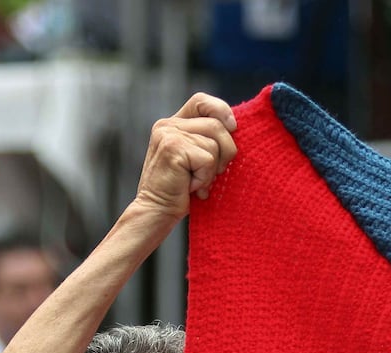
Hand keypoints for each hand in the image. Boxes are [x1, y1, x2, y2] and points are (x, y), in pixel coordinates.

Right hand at [135, 93, 237, 218]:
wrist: (156, 213)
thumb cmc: (178, 191)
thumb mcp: (193, 159)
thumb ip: (205, 139)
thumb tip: (235, 127)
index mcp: (171, 124)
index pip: (201, 101)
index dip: (221, 110)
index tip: (233, 128)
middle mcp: (167, 125)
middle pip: (216, 125)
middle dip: (225, 151)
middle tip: (213, 174)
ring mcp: (169, 136)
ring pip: (214, 143)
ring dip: (212, 170)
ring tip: (196, 183)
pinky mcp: (173, 149)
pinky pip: (208, 159)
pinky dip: (205, 178)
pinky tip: (190, 188)